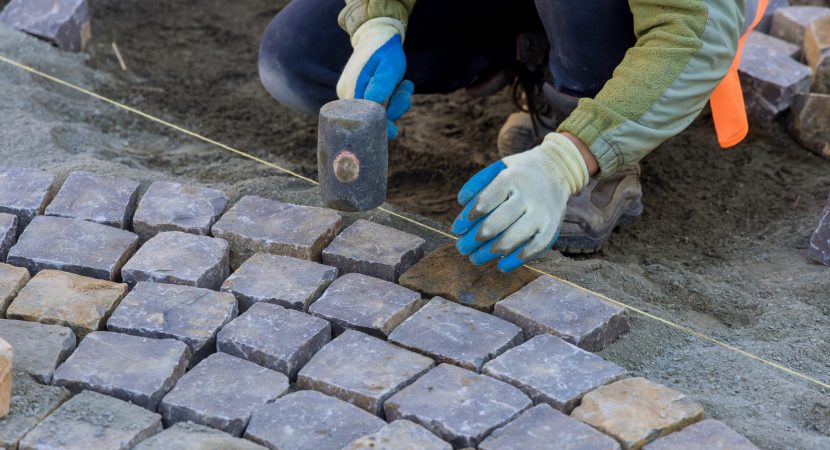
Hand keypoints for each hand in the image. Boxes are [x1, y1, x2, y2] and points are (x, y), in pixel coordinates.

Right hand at [337, 18, 412, 138]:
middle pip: (372, 117)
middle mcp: (348, 96)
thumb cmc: (383, 50)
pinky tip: (401, 85)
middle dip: (393, 109)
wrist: (378, 35)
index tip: (394, 131)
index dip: (380, 126)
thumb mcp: (388, 68)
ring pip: (379, 111)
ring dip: (397, 101)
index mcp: (351, 90)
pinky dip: (394, 98)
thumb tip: (377, 109)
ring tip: (405, 84)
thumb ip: (382, 87)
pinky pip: (380, 104)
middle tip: (405, 91)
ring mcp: (354, 96)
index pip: (364, 119)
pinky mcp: (363, 95)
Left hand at [451, 133, 589, 271]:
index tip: (457, 229)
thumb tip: (462, 204)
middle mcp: (528, 195)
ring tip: (475, 258)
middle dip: (475, 239)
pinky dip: (515, 260)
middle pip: (497, 223)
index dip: (468, 218)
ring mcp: (542, 213)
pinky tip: (501, 266)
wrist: (556, 169)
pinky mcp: (552, 227)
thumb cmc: (518, 173)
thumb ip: (478, 183)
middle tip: (462, 247)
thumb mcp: (498, 168)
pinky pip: (533, 249)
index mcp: (511, 178)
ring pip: (513, 239)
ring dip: (489, 253)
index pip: (485, 201)